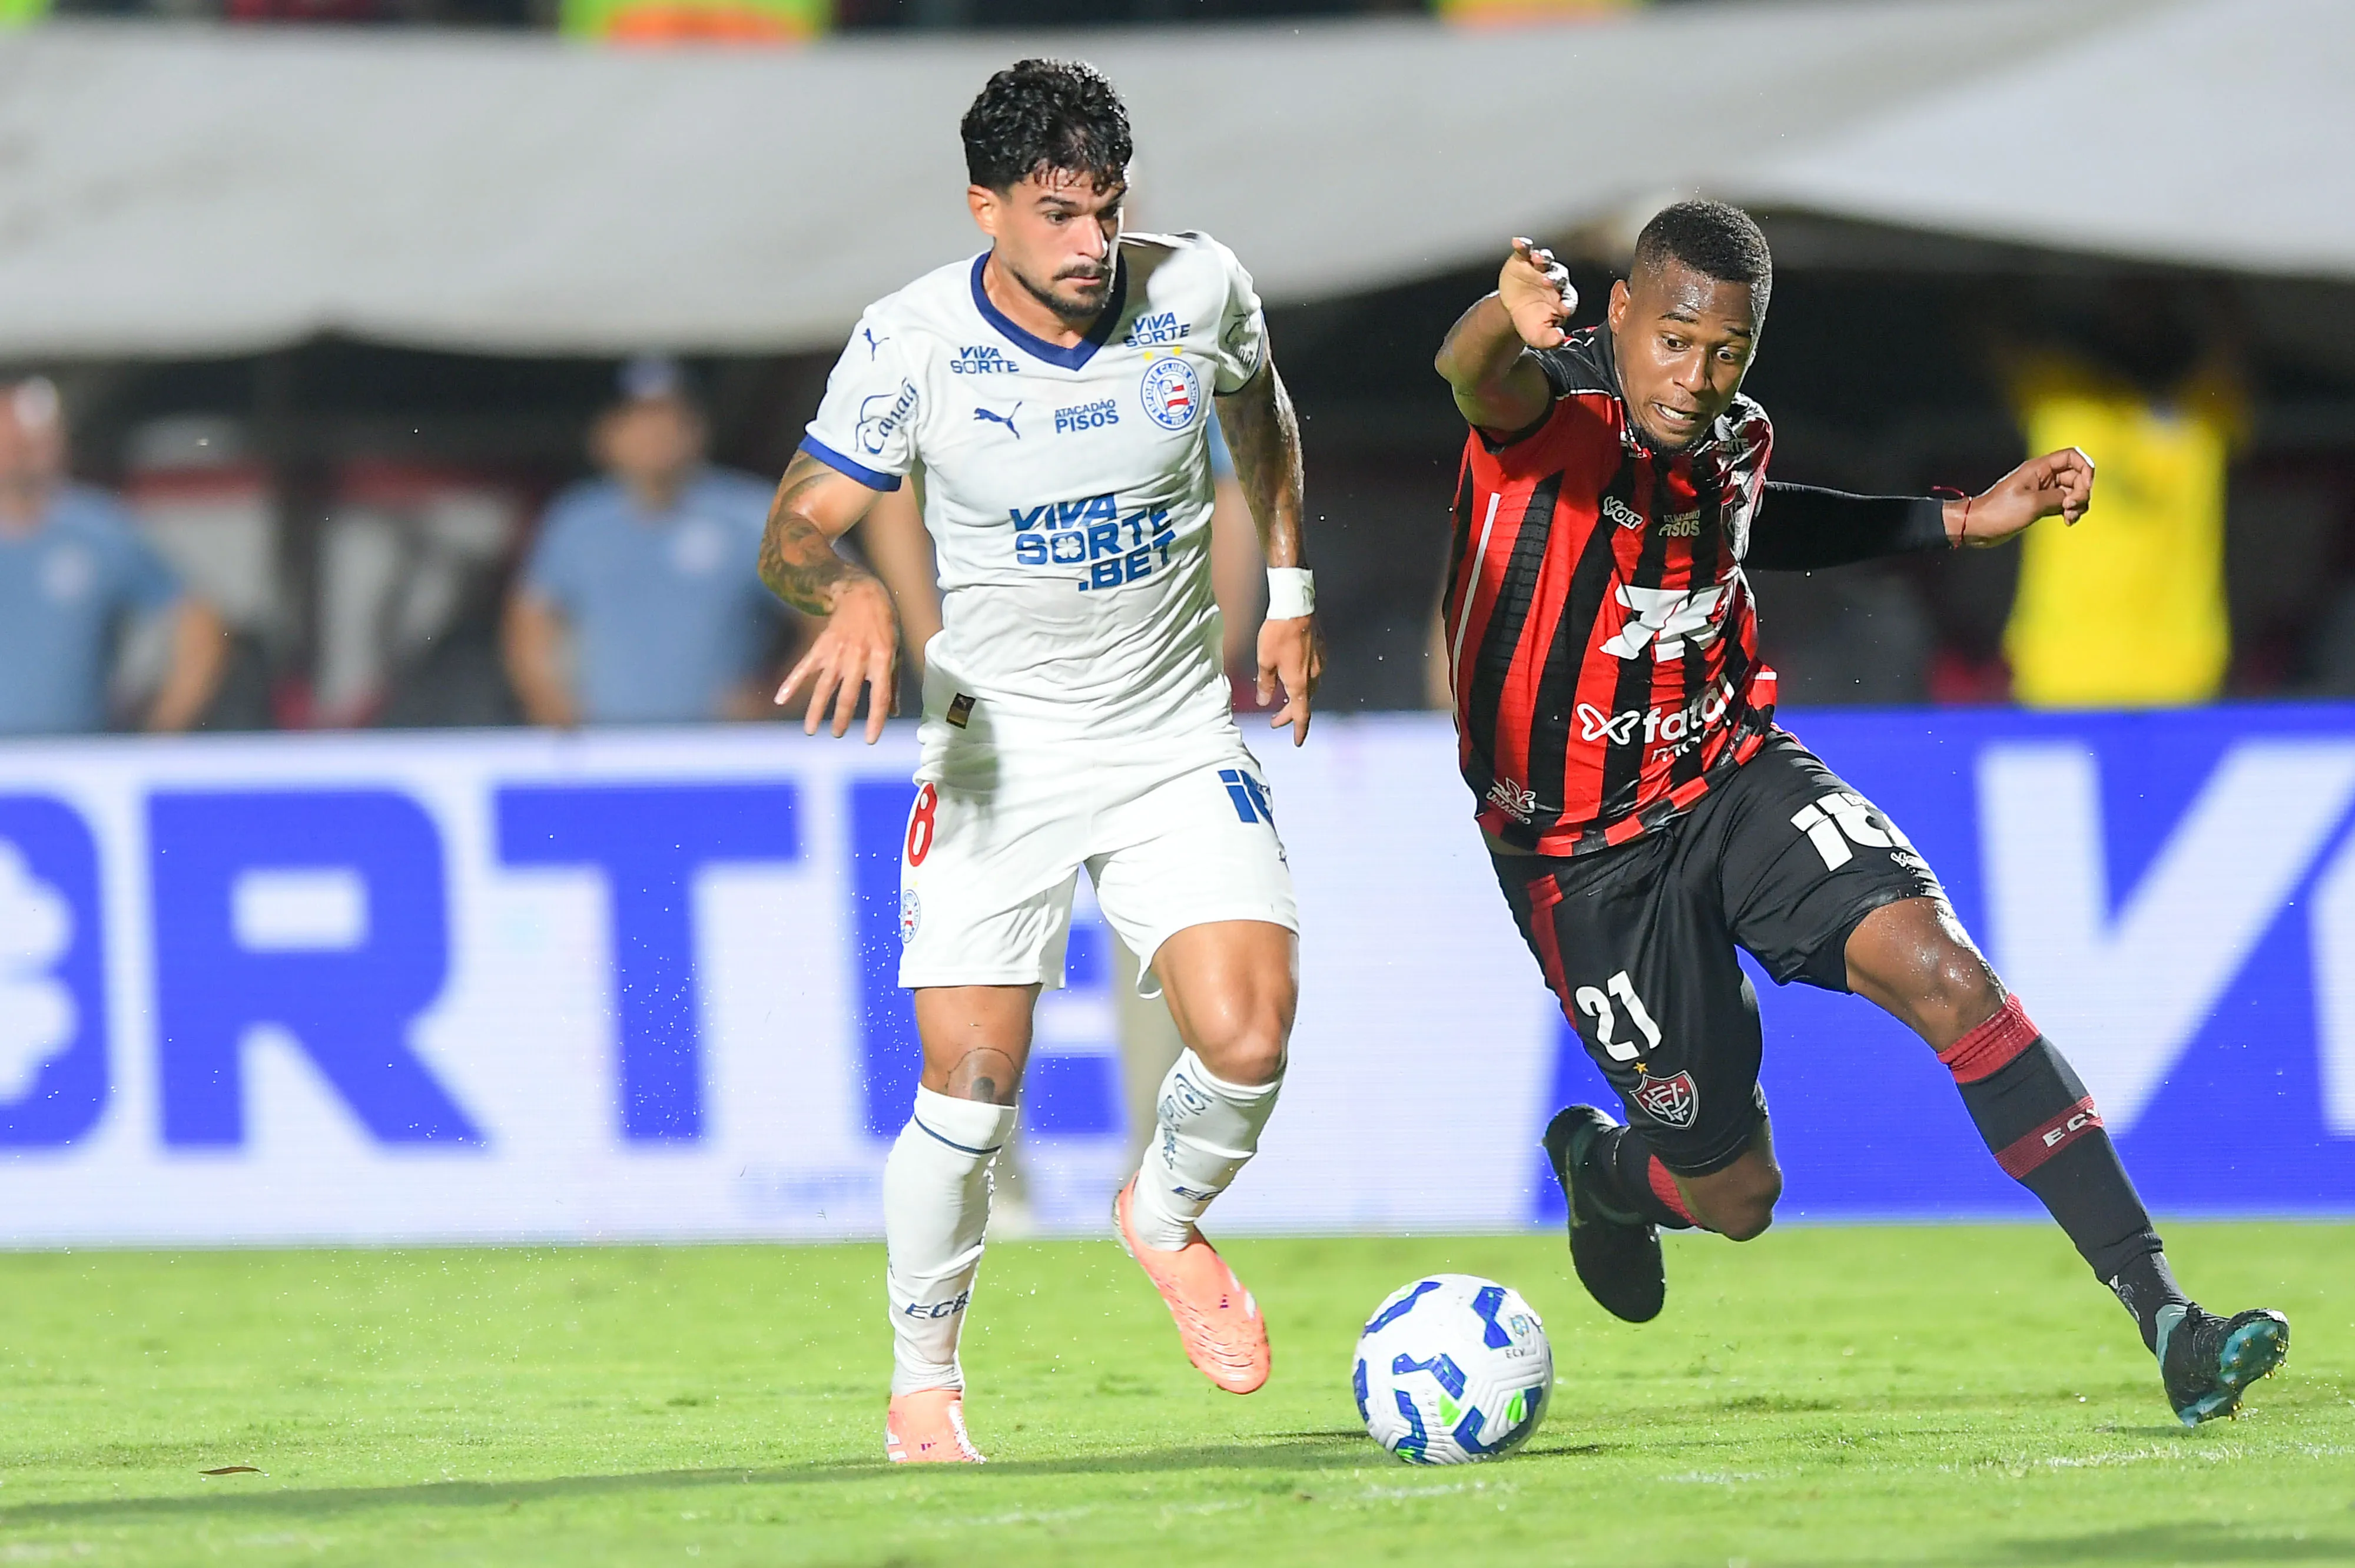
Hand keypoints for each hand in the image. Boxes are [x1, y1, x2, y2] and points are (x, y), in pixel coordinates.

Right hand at [774, 576, 900, 741]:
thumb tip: (892, 713)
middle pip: (848, 694)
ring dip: (816, 710)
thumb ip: (892, 683)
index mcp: (881, 659)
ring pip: (824, 686)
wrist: (861, 595)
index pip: (879, 695)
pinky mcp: (821, 647)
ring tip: (811, 731)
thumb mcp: (895, 652)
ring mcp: (837, 653)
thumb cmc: (883, 627)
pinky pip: (804, 668)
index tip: (870, 739)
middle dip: (842, 718)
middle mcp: (858, 657)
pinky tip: (780, 699)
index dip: (876, 719)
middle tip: (838, 735)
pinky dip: (790, 683)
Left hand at [1256, 612, 1323, 746]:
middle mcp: (1313, 676)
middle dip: (1290, 715)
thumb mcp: (1264, 661)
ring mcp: (1320, 664)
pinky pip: (1313, 673)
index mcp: (1299, 682)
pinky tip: (1294, 675)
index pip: (1301, 714)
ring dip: (1297, 697)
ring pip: (1310, 689)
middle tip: (1275, 720)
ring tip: (1283, 699)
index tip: (1297, 741)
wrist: (1296, 607)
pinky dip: (1303, 681)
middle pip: (1304, 703)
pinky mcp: (1321, 652)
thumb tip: (1264, 700)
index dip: (1298, 730)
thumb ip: (1265, 684)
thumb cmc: (1277, 633)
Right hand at [1500, 238, 1576, 350]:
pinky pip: (1525, 250)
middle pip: (1558, 276)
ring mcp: (1540, 269)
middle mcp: (1555, 280)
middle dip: (1554, 278)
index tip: (1563, 309)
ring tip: (1537, 259)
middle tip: (1547, 282)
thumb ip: (1550, 339)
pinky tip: (1518, 243)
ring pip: (1545, 260)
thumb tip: (1558, 338)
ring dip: (1542, 258)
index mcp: (1563, 299)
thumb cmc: (1530, 321)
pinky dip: (1522, 245)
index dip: (1566, 303)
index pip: (1569, 299)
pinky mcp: (1524, 260)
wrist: (1511, 310)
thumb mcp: (1538, 336)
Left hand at [1949, 447, 2094, 547]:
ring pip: (2073, 491)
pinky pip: (2065, 503)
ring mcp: (2043, 491)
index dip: (2086, 469)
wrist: (1977, 526)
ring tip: (2069, 517)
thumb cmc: (1999, 512)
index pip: (2073, 457)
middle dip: (2081, 492)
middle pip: (2077, 475)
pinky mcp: (2041, 504)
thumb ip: (2058, 497)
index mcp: (2039, 468)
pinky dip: (2070, 511)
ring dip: (2077, 504)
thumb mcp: (2033, 504)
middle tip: (2071, 508)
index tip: (2084, 488)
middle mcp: (2043, 476)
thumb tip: (2073, 497)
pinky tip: (2067, 521)